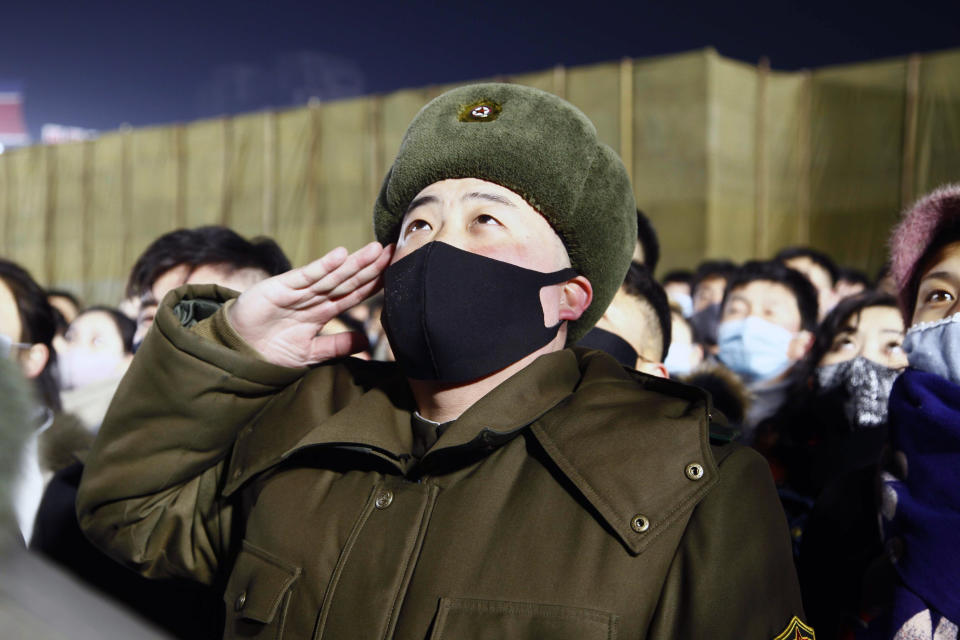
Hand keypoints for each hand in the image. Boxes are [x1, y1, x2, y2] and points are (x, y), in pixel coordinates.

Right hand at [228, 242, 393, 366]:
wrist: (238, 351)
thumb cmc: (272, 350)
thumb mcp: (311, 352)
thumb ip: (337, 346)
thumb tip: (367, 342)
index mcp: (323, 311)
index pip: (354, 293)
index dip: (374, 282)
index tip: (395, 271)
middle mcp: (314, 297)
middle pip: (347, 280)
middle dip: (370, 267)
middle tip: (393, 251)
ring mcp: (298, 291)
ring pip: (332, 275)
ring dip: (353, 263)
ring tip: (374, 250)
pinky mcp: (280, 288)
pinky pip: (305, 276)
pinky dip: (322, 266)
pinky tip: (340, 255)